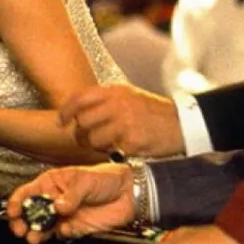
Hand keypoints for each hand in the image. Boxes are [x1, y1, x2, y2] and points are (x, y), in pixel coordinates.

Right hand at [7, 163, 134, 243]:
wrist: (130, 193)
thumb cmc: (106, 178)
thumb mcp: (86, 180)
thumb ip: (71, 195)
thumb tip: (58, 208)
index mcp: (51, 183)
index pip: (27, 193)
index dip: (17, 202)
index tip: (13, 211)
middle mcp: (54, 200)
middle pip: (31, 213)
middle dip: (22, 221)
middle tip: (20, 229)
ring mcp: (64, 216)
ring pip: (43, 227)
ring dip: (36, 233)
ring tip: (33, 238)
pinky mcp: (75, 228)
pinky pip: (62, 234)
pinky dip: (60, 235)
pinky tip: (63, 231)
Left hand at [58, 85, 184, 157]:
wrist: (182, 124)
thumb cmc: (153, 111)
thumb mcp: (129, 96)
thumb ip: (105, 100)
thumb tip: (78, 109)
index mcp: (116, 91)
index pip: (79, 98)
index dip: (65, 111)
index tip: (61, 121)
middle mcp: (118, 105)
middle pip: (83, 121)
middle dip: (82, 133)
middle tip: (88, 138)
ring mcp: (124, 123)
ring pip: (93, 139)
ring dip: (97, 145)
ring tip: (110, 143)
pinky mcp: (131, 141)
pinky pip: (110, 151)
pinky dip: (114, 152)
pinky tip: (124, 147)